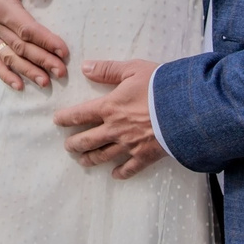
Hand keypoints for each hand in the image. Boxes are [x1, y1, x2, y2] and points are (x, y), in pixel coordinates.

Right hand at [0, 0, 67, 90]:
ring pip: (9, 57)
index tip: (64, 51)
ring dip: (28, 72)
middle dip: (42, 61)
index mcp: (1, 5)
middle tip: (62, 72)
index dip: (45, 41)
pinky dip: (5, 75)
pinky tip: (19, 86)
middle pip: (20, 47)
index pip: (26, 28)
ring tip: (46, 83)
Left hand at [54, 59, 166, 178]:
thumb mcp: (133, 69)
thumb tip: (85, 68)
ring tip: (82, 160)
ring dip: (90, 159)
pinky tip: (114, 174)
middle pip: (87, 140)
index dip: (66, 118)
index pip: (80, 114)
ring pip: (103, 156)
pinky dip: (120, 173)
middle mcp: (115, 129)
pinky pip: (129, 168)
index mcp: (110, 107)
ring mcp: (129, 145)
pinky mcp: (145, 156)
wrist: (186, 109)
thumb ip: (108, 70)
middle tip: (68, 146)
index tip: (57, 121)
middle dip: (74, 144)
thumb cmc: (160, 86)